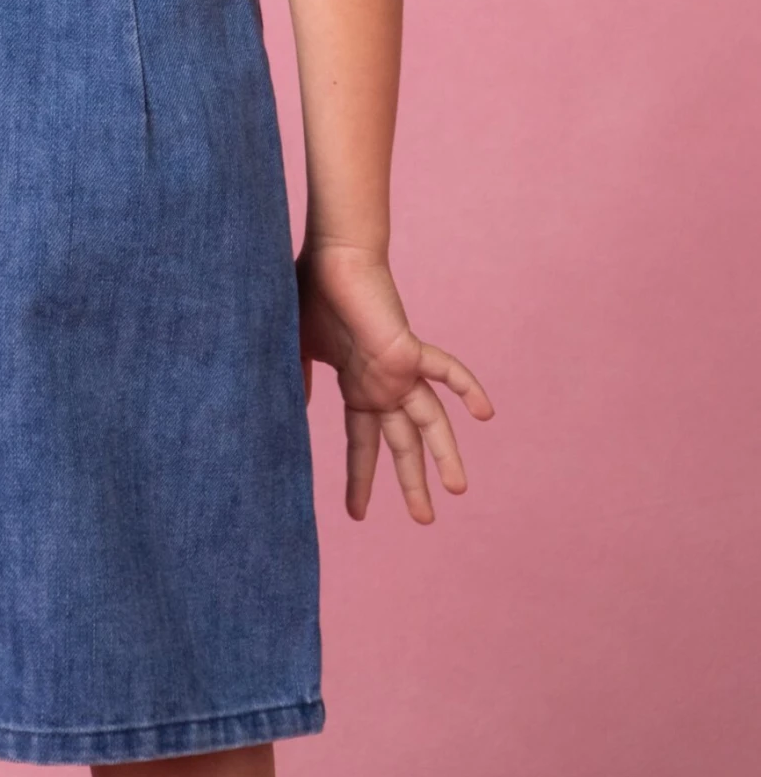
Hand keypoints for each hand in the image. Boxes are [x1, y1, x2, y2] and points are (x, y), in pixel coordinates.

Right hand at [296, 242, 492, 523]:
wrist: (332, 257)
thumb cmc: (314, 293)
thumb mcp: (297, 348)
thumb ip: (298, 381)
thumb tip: (292, 413)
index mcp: (358, 388)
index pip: (363, 443)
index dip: (361, 477)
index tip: (358, 513)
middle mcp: (383, 386)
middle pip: (402, 444)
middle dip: (412, 483)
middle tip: (425, 519)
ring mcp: (398, 371)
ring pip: (429, 421)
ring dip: (444, 455)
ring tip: (458, 491)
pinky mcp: (407, 349)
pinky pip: (444, 370)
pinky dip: (465, 387)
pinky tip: (485, 412)